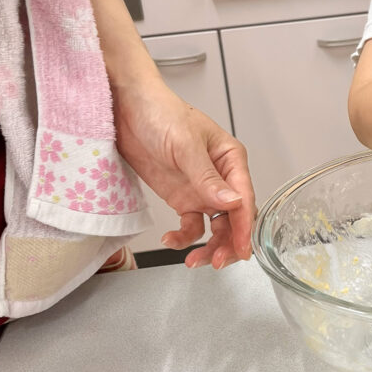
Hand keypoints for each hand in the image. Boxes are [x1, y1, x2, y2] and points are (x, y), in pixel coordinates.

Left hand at [112, 76, 255, 268]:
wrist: (127, 109)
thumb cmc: (162, 114)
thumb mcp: (185, 146)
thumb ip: (207, 178)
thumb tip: (233, 203)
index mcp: (231, 159)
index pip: (244, 198)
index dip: (244, 226)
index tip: (240, 250)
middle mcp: (221, 177)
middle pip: (234, 218)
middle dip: (227, 243)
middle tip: (214, 263)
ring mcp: (201, 189)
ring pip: (215, 226)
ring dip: (208, 245)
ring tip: (194, 261)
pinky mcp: (181, 197)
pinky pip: (190, 224)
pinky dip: (183, 236)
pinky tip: (170, 239)